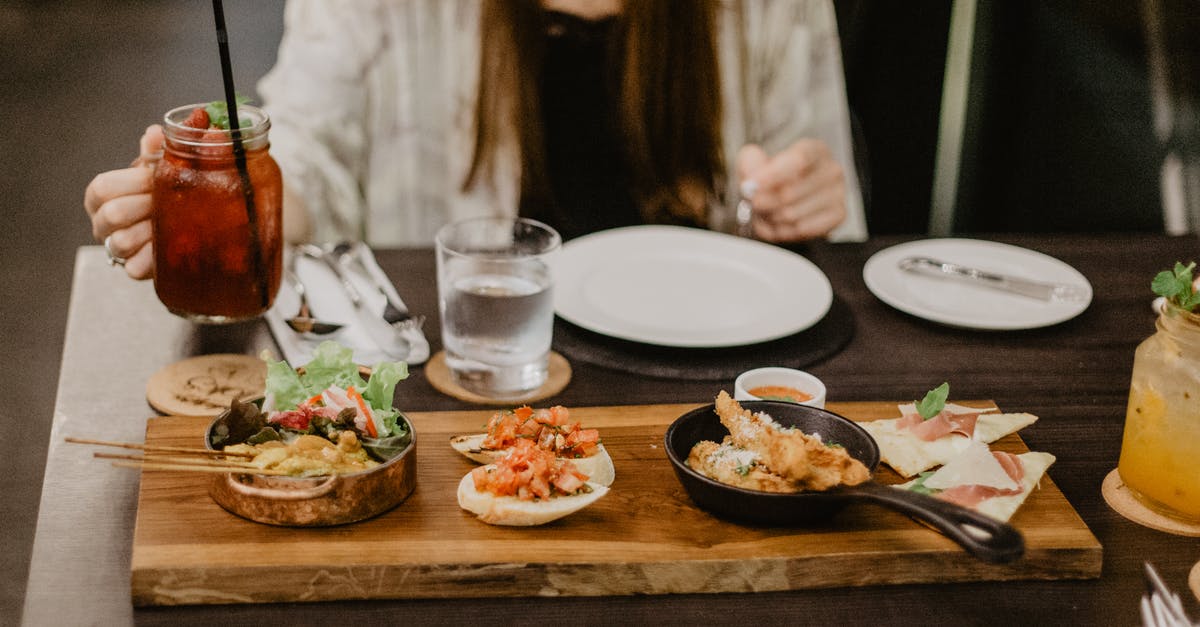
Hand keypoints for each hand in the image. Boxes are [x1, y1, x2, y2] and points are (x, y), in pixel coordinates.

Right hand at [83, 125, 161, 278]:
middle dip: (146, 205)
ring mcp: (115, 249)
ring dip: (153, 230)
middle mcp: (102, 224)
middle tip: (168, 201)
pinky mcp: (133, 269)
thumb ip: (153, 153)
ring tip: (172, 223)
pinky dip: (155, 256)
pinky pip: (137, 268)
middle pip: (112, 214)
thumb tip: (157, 132)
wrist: (181, 230)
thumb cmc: (159, 196)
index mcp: (101, 196)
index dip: (133, 181)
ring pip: (123, 242)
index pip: (103, 187)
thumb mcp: (155, 172)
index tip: (157, 178)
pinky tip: (170, 246)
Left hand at [736, 139, 846, 241]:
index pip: (797, 159)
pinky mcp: (839, 215)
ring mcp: (838, 193)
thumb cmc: (774, 179)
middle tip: (753, 203)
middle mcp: (831, 169)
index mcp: (814, 150)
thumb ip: (750, 162)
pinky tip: (779, 224)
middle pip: (790, 192)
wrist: (787, 200)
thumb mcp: (756, 163)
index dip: (773, 174)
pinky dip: (784, 231)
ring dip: (771, 218)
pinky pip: (803, 229)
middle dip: (764, 202)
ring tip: (767, 213)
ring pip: (792, 214)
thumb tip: (752, 177)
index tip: (753, 184)